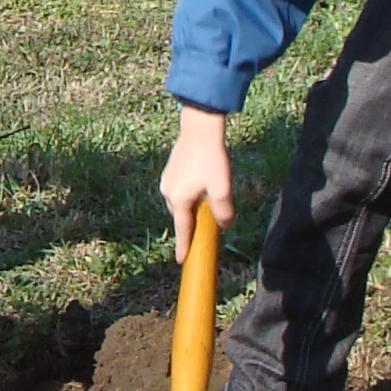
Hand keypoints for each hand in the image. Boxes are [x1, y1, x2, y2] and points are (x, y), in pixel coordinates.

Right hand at [160, 105, 235, 259]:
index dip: (184, 246)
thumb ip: (223, 211)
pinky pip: (179, 190)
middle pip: (181, 216)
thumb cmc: (211, 159)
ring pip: (180, 203)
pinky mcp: (170, 170)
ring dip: (191, 207)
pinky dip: (189, 195)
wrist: (200, 128)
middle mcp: (168, 192)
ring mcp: (167, 180)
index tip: (182, 261)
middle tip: (207, 225)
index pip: (183, 230)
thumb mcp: (222, 188)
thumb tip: (224, 225)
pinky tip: (202, 184)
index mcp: (178, 200)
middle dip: (192, 222)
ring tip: (208, 200)